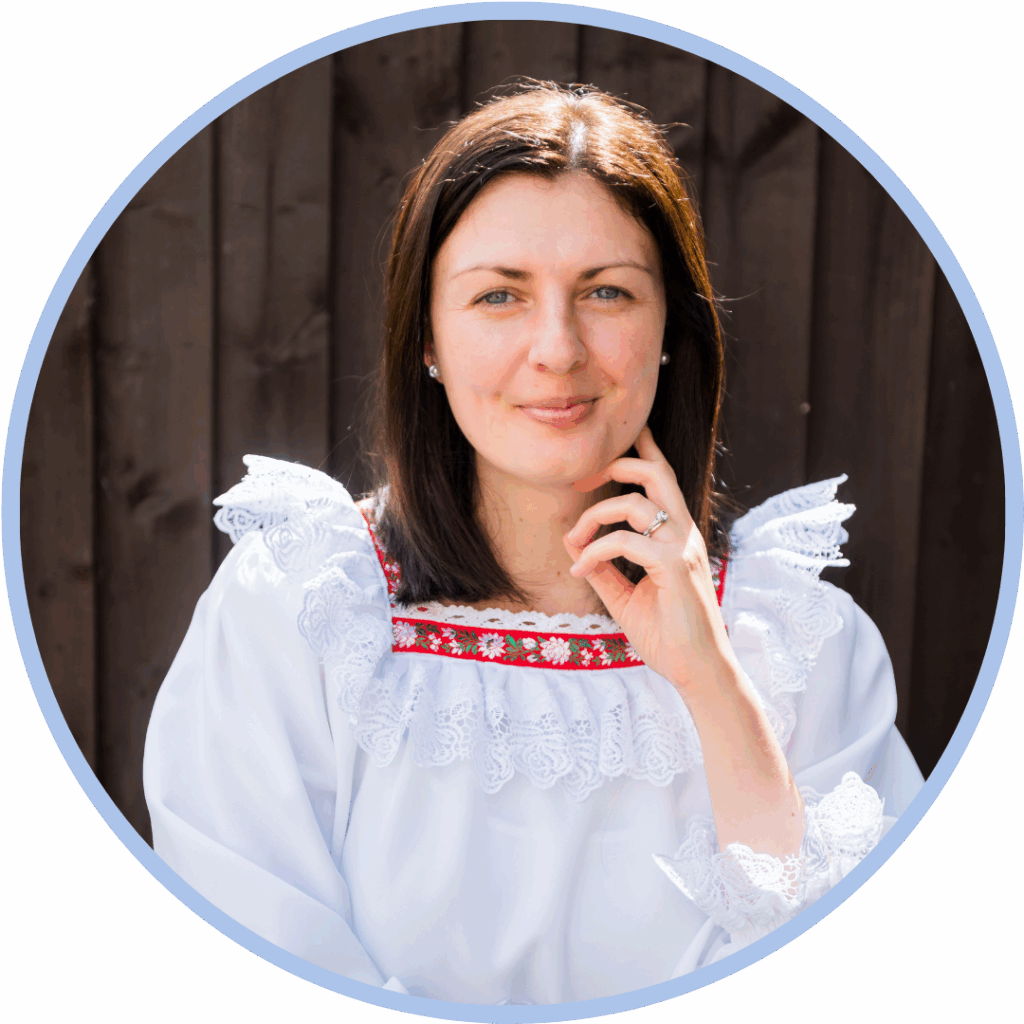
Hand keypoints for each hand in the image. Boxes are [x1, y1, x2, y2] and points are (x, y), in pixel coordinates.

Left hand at [562, 425, 734, 696]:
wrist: (697, 671)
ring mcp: (682, 547)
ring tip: (573, 542)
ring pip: (634, 502)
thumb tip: (575, 547)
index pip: (664, 480)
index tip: (628, 432)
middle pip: (655, 473)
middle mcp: (684, 534)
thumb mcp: (626, 598)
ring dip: (593, 516)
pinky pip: (624, 542)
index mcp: (677, 536)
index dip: (646, 450)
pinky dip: (594, 551)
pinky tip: (580, 568)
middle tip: (579, 485)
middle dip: (614, 466)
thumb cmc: (668, 636)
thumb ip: (605, 571)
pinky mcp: (675, 566)